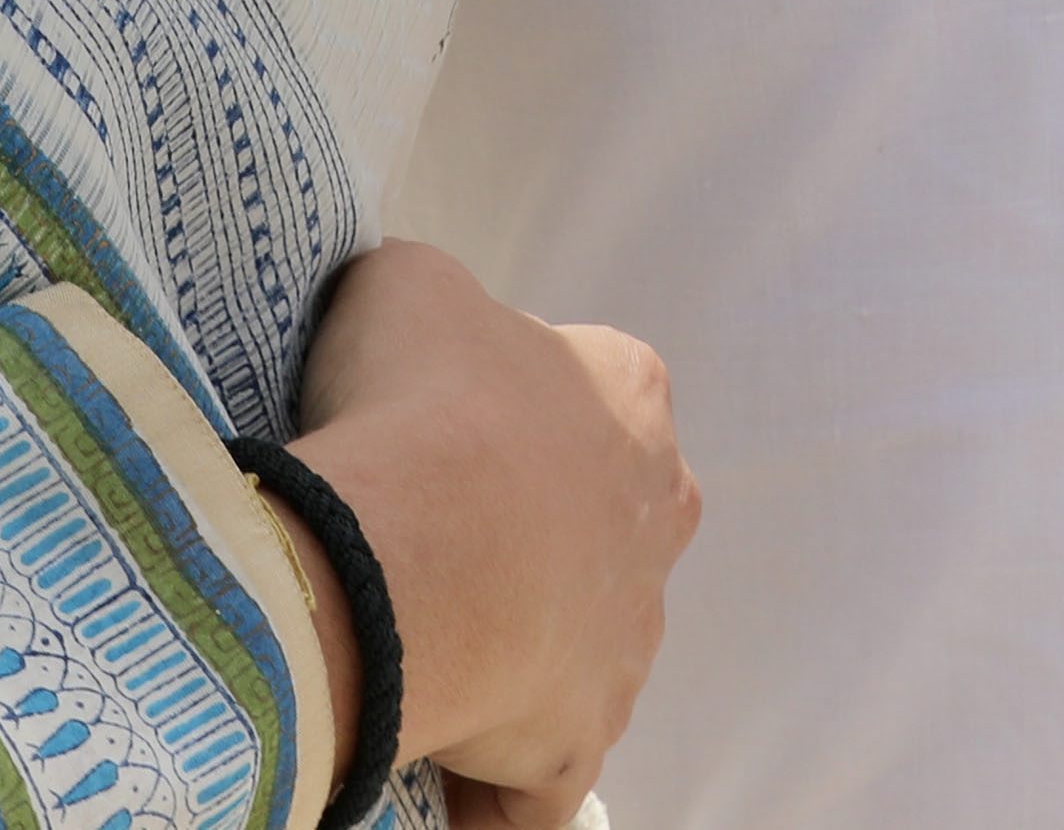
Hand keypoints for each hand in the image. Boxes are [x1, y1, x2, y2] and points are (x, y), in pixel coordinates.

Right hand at [285, 239, 695, 825]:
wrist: (407, 552)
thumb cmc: (414, 402)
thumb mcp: (408, 284)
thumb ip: (440, 302)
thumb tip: (426, 327)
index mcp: (630, 397)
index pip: (594, 391)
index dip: (508, 406)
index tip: (441, 422)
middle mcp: (656, 517)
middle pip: (601, 524)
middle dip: (532, 534)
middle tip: (430, 538)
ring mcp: (629, 640)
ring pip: (577, 647)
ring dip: (514, 652)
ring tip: (416, 644)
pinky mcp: (581, 741)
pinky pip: (539, 783)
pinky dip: (494, 787)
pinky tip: (440, 772)